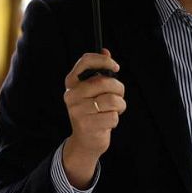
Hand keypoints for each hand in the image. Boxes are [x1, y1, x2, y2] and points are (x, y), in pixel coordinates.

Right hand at [61, 51, 124, 187]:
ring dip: (120, 106)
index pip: (85, 61)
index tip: (116, 67)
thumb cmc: (93, 112)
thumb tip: (106, 50)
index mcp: (72, 83)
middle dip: (119, 89)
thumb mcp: (93, 91)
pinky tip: (108, 122)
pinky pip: (113, 116)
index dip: (103, 60)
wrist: (85, 141)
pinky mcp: (86, 125)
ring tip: (115, 110)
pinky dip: (116, 119)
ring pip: (112, 100)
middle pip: (104, 82)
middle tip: (119, 95)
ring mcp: (77, 111)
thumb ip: (99, 72)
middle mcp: (71, 95)